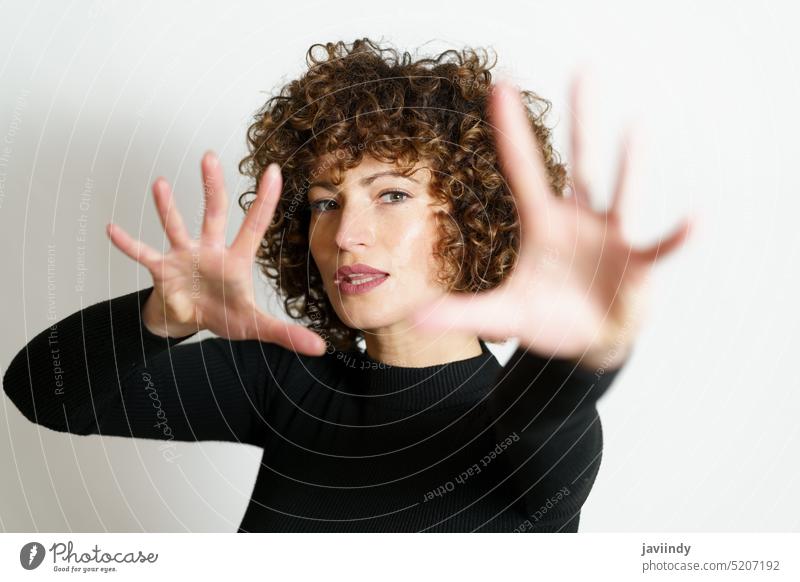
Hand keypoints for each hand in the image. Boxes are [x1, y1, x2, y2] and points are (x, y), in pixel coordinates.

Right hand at [106, 151, 325, 355]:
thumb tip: (320, 348)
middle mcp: (210, 250)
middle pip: (212, 213)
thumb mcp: (255, 326)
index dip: (265, 200)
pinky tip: (113, 229)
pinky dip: (129, 245)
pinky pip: (144, 255)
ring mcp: (184, 257)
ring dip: (168, 207)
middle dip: (212, 186)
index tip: (274, 170)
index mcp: (236, 260)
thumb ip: (286, 334)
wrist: (190, 322)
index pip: (254, 225)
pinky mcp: (162, 272)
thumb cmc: (224, 316)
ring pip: (176, 227)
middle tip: (210, 157)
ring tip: (161, 184)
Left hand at [411, 72, 693, 369]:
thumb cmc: (547, 318)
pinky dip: (676, 236)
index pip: (522, 170)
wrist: (588, 341)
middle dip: (582, 120)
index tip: (500, 87)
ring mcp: (611, 237)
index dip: (511, 132)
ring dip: (629, 163)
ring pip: (620, 192)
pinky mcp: (638, 264)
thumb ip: (464, 312)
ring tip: (638, 126)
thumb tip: (416, 317)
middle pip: (580, 162)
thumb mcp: (503, 315)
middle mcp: (578, 220)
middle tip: (585, 69)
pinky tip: (695, 218)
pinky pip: (659, 246)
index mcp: (542, 224)